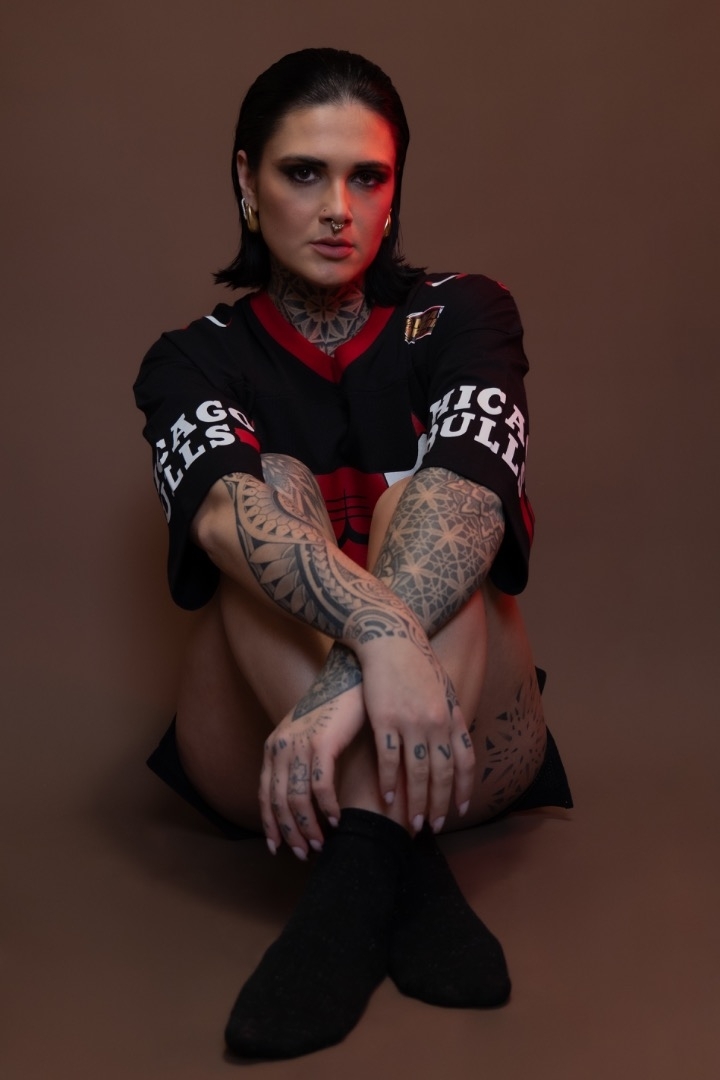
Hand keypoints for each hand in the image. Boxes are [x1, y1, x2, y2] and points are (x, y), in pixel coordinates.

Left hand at [259, 682, 364, 857]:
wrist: (349, 677)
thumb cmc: (332, 709)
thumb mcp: (305, 734)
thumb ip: (297, 760)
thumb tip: (300, 795)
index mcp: (274, 747)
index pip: (265, 794)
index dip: (270, 823)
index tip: (277, 847)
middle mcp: (280, 747)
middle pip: (279, 802)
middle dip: (289, 832)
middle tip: (303, 853)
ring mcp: (300, 745)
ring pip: (297, 799)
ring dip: (308, 826)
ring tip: (320, 843)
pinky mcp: (322, 743)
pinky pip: (321, 787)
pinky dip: (327, 808)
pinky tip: (336, 819)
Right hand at [359, 633, 474, 831]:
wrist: (392, 640)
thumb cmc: (417, 665)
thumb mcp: (443, 690)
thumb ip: (450, 718)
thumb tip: (458, 742)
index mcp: (451, 717)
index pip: (464, 761)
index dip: (463, 789)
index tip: (460, 810)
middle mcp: (436, 723)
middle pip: (441, 773)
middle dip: (438, 803)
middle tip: (432, 826)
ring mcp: (411, 722)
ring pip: (416, 771)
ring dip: (415, 800)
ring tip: (411, 821)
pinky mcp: (385, 719)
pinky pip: (388, 758)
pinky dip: (389, 780)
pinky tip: (387, 796)